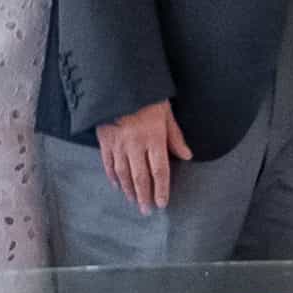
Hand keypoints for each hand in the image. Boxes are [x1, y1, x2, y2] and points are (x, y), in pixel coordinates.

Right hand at [96, 96, 193, 213]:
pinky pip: (108, 163)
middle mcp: (135, 144)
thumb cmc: (146, 96)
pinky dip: (112, 177)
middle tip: (147, 211)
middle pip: (141, 177)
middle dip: (145, 196)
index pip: (159, 170)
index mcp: (154, 138)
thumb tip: (187, 156)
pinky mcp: (105, 140)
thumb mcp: (166, 113)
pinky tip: (117, 186)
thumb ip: (175, 136)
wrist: (117, 81)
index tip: (162, 203)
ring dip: (129, 190)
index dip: (162, 189)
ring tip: (133, 202)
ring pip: (124, 173)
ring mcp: (118, 144)